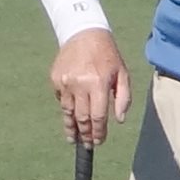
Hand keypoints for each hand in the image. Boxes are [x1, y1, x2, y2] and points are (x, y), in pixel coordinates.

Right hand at [50, 28, 130, 146]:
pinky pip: (61, 99)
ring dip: (71, 127)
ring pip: (67, 111)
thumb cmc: (108, 55)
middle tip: (87, 145)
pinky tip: (71, 115)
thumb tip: (119, 120)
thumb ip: (124, 98)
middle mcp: (79, 84)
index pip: (98, 116)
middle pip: (81, 118)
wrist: (84, 33)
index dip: (98, 132)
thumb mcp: (123, 74)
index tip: (99, 142)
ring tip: (73, 139)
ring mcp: (64, 82)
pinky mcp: (55, 79)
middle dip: (85, 134)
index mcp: (98, 84)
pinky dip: (66, 108)